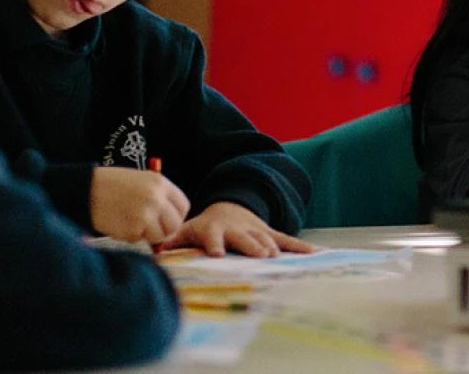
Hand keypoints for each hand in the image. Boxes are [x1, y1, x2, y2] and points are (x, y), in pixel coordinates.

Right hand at [89, 166, 189, 243]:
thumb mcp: (141, 180)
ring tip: (132, 224)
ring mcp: (146, 215)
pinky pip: (139, 240)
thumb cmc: (112, 185)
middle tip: (151, 229)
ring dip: (147, 235)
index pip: (183, 206)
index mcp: (161, 183)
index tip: (167, 220)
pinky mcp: (133, 229)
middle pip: (175, 224)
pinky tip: (120, 225)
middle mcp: (156, 199)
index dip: (176, 215)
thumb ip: (159, 196)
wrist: (85, 190)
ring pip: (159, 236)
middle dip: (164, 230)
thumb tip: (172, 219)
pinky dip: (131, 237)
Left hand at [159, 202, 316, 257]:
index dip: (214, 245)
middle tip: (260, 257)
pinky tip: (314, 254)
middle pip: (245, 240)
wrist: (230, 207)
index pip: (213, 237)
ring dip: (274, 250)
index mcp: (214, 229)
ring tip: (281, 261)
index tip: (216, 255)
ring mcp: (255, 231)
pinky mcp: (269, 233)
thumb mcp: (186, 229)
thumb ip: (171, 241)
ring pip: (266, 240)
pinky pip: (286, 240)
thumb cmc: (204, 225)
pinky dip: (300, 247)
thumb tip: (154, 252)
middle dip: (253, 248)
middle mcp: (237, 230)